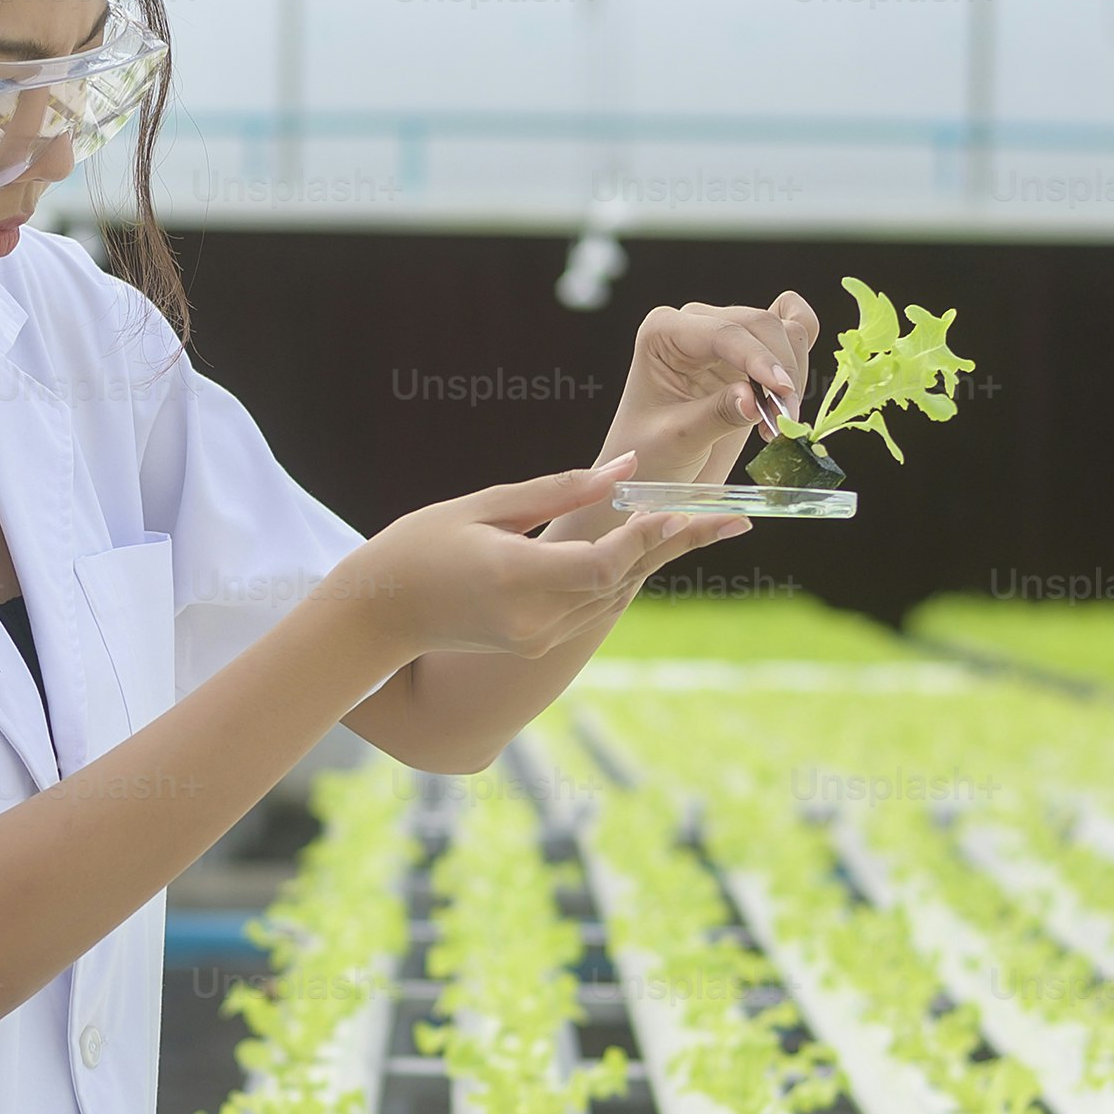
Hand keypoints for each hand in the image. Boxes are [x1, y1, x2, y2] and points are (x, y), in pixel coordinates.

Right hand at [325, 458, 747, 661]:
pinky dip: (627, 571)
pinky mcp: (539, 642)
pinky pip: (596, 603)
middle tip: (736, 511)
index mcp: (516, 580)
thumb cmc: (417, 548)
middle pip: (624, 579)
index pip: (603, 563)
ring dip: (661, 557)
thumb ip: (558, 489)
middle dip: (680, 543)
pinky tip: (659, 545)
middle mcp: (535, 618)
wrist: (377, 618)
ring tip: (714, 522)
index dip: (649, 537)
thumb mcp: (483, 506)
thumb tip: (625, 470)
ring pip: (616, 592)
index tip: (687, 506)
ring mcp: (538, 637)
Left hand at [598, 294, 818, 494]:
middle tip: (785, 423)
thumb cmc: (648, 452)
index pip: (723, 332)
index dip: (759, 359)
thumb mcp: (677, 439)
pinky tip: (785, 398)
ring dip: (794, 375)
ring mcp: (727, 333)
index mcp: (664, 332)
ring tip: (777, 423)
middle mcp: (696, 323)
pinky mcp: (751, 351)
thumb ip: (715, 415)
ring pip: (784, 330)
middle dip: (781, 372)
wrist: (653, 469)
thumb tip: (753, 400)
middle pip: (761, 325)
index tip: (784, 391)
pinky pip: (793, 331)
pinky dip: (800, 361)